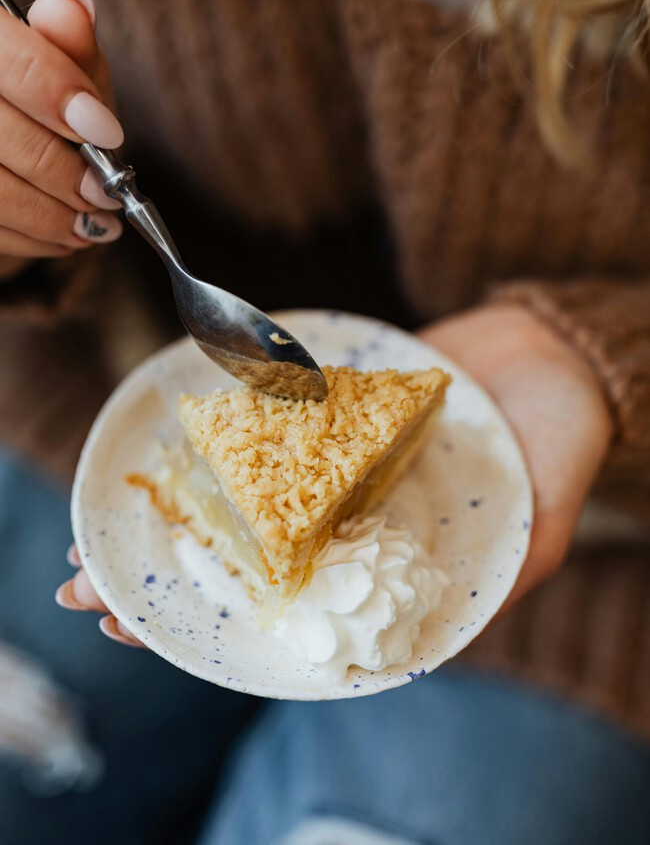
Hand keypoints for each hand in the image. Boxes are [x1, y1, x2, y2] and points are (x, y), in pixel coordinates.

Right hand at [0, 0, 123, 279]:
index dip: (57, 94)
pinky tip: (60, 236)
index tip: (108, 132)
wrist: (7, 134)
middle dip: (61, 171)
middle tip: (107, 195)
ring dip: (48, 216)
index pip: (4, 58)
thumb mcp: (61, 63)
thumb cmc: (34, 98)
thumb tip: (72, 8)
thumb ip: (70, 43)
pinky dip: (26, 238)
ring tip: (93, 225)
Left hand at [55, 302, 611, 643]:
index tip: (135, 628)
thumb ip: (501, 578)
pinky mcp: (332, 410)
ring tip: (101, 519)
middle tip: (81, 582)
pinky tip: (170, 443)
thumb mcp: (544, 520)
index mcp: (389, 561)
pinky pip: (267, 425)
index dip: (211, 625)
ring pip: (244, 492)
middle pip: (246, 555)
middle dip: (168, 569)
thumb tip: (441, 641)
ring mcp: (337, 463)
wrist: (555, 350)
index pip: (286, 610)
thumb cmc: (561, 436)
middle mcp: (353, 517)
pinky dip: (219, 436)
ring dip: (177, 507)